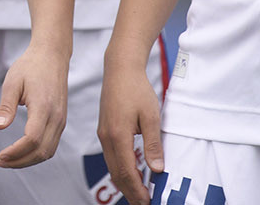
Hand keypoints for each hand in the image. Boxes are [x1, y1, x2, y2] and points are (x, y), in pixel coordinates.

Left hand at [0, 40, 67, 167]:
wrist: (52, 56)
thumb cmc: (30, 66)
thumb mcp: (12, 82)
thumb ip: (6, 106)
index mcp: (44, 107)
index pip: (32, 139)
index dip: (16, 152)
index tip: (0, 155)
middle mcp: (56, 117)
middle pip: (41, 151)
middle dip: (20, 161)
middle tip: (0, 162)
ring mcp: (61, 120)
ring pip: (48, 152)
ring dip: (28, 160)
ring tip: (8, 160)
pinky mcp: (61, 121)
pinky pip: (51, 144)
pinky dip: (36, 153)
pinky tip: (21, 152)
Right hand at [97, 55, 162, 203]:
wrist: (120, 69)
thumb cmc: (136, 89)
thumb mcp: (151, 116)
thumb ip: (152, 144)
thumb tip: (156, 168)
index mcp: (118, 136)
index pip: (126, 172)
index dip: (137, 190)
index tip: (147, 202)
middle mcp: (106, 137)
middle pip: (116, 173)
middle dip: (130, 191)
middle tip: (144, 203)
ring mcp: (103, 133)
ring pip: (112, 165)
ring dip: (125, 181)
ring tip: (139, 192)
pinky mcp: (104, 129)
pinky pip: (111, 156)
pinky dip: (120, 168)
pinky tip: (132, 170)